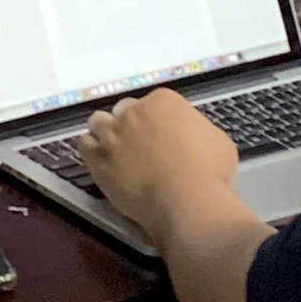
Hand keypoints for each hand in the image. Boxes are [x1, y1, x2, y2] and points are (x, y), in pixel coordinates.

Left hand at [75, 87, 243, 249]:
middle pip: (125, 110)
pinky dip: (91, 150)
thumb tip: (190, 136)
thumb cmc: (209, 171)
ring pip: (99, 123)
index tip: (164, 136)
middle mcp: (133, 111)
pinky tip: (101, 160)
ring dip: (106, 133)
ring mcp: (112, 134)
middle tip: (141, 146)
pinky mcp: (97, 159)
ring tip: (115, 151)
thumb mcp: (216, 140)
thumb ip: (197, 131)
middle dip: (131, 124)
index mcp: (164, 101)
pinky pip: (84, 145)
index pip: (155, 103)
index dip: (158, 121)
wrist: (186, 200)